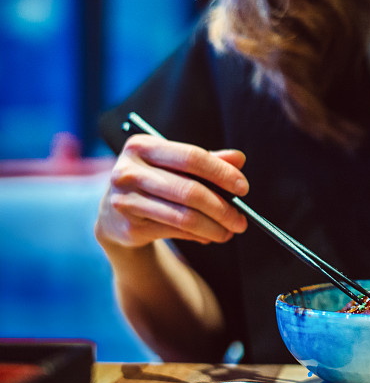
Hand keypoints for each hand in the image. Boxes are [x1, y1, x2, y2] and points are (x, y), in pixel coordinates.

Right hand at [95, 135, 248, 248]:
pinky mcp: (129, 227)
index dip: (221, 173)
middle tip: (241, 220)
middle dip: (222, 208)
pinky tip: (208, 235)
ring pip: (184, 216)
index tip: (243, 188)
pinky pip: (175, 231)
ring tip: (229, 231)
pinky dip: (198, 235)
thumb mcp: (175, 165)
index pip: (191, 157)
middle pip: (190, 190)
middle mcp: (129, 171)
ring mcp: (126, 200)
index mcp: (142, 146)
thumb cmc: (153, 182)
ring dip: (214, 227)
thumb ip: (208, 160)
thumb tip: (238, 159)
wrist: (114, 213)